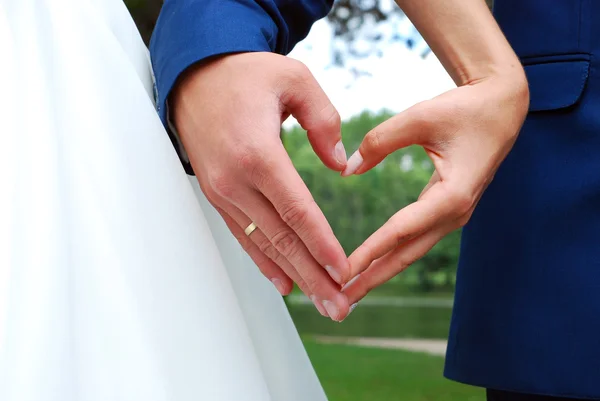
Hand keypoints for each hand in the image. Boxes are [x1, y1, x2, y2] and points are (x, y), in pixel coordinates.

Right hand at [171, 52, 350, 320]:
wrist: (193, 76)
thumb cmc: (245, 74)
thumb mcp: (294, 79)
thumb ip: (324, 120)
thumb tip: (342, 165)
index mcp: (257, 153)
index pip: (297, 211)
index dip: (322, 245)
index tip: (343, 272)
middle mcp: (236, 180)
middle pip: (281, 239)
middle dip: (313, 276)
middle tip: (339, 306)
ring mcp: (222, 191)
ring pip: (262, 244)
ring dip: (293, 276)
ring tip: (320, 302)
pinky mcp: (217, 194)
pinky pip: (244, 235)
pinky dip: (264, 261)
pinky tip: (283, 282)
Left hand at [341, 71, 528, 306]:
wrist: (500, 109)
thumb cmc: (464, 110)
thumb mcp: (420, 117)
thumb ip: (380, 141)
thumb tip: (347, 169)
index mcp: (452, 195)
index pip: (401, 230)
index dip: (370, 251)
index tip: (343, 272)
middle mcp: (455, 213)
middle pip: (406, 254)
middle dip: (372, 279)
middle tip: (339, 302)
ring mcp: (453, 215)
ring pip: (410, 251)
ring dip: (380, 272)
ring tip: (350, 292)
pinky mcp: (447, 211)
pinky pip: (415, 238)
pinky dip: (391, 254)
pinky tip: (372, 265)